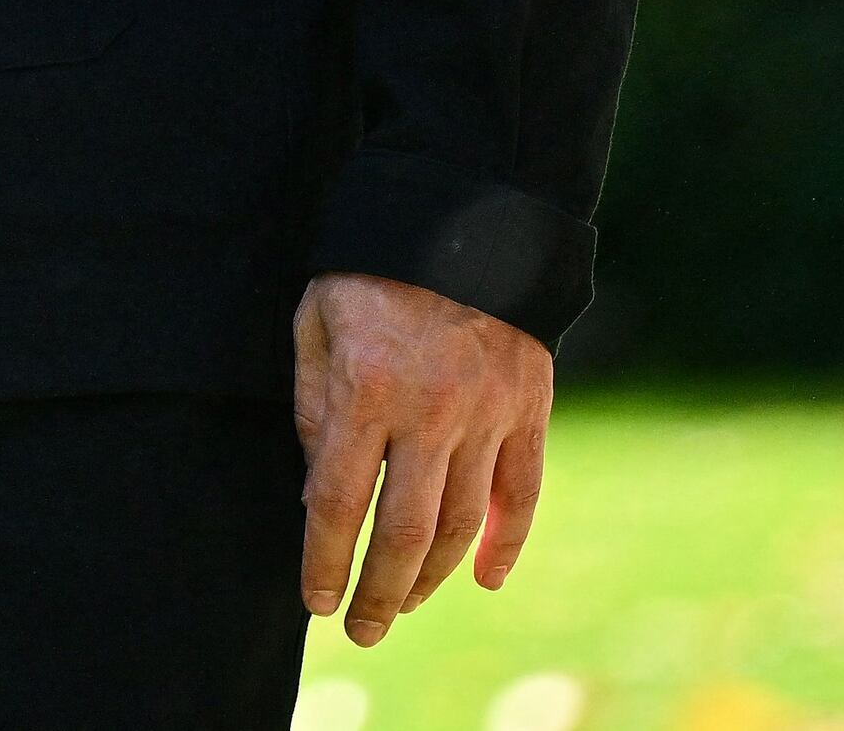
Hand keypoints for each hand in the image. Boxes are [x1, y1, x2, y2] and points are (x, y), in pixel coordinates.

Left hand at [294, 270, 551, 643]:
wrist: (466, 213)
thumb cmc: (371, 269)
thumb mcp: (315, 319)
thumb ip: (314, 404)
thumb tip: (315, 487)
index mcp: (367, 388)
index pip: (336, 500)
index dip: (322, 558)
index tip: (313, 600)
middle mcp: (431, 411)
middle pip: (402, 530)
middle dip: (379, 591)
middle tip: (361, 629)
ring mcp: (487, 414)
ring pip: (462, 523)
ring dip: (431, 577)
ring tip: (405, 605)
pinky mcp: (529, 409)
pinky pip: (523, 493)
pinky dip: (507, 544)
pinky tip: (485, 580)